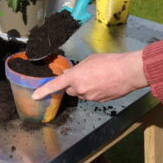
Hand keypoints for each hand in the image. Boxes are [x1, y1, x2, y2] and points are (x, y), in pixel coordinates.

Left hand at [32, 50, 148, 101]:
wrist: (128, 72)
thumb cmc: (109, 62)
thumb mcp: (89, 60)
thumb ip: (78, 69)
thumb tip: (72, 73)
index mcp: (74, 76)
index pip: (55, 85)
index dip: (43, 91)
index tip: (35, 96)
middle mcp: (80, 89)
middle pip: (70, 90)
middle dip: (73, 84)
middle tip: (85, 75)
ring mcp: (90, 97)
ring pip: (82, 93)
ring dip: (85, 87)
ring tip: (99, 77)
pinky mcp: (99, 101)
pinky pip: (92, 96)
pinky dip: (95, 91)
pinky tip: (105, 83)